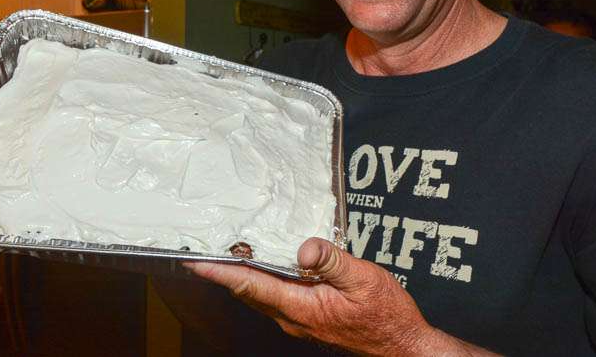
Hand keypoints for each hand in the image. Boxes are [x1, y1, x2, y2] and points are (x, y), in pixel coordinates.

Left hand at [185, 237, 491, 355]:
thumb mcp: (363, 280)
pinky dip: (261, 280)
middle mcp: (292, 317)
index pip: (250, 285)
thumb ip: (332, 262)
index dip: (220, 272)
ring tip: (225, 252)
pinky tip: (264, 265)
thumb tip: (303, 249)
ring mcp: (299, 320)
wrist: (401, 346)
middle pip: (248, 291)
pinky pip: (275, 297)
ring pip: (259, 295)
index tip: (195, 260)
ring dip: (240, 276)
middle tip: (202, 248)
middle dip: (223, 271)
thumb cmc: (386, 315)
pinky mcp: (308, 319)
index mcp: (301, 307)